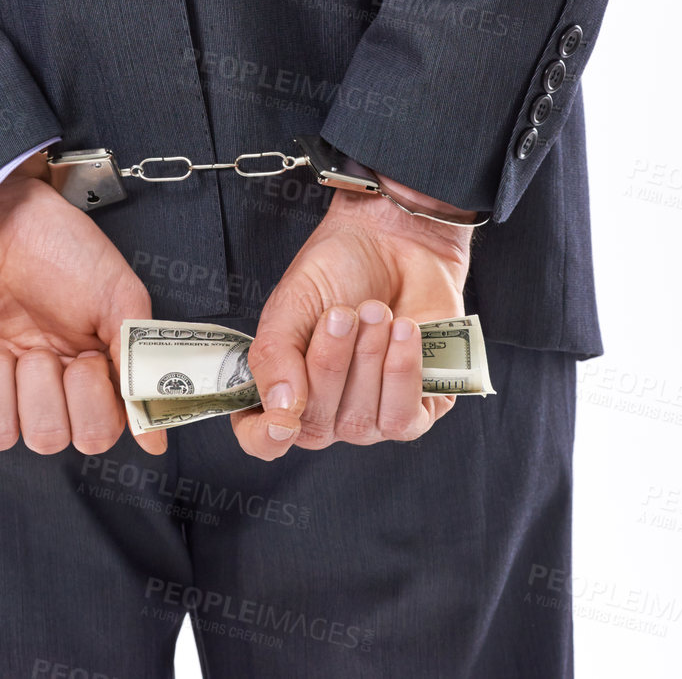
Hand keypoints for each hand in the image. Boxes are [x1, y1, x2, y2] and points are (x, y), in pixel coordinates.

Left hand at [0, 154, 164, 457]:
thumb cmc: (57, 244)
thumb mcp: (117, 295)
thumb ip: (138, 363)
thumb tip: (155, 438)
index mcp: (83, 373)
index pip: (94, 434)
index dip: (91, 409)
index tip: (87, 363)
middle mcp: (38, 386)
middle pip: (46, 439)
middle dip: (44, 391)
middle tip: (40, 348)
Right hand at [232, 172, 477, 458]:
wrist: (394, 241)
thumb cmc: (335, 272)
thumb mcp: (289, 305)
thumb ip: (275, 358)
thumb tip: (281, 409)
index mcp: (282, 391)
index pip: (263, 440)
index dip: (267, 438)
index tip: (282, 421)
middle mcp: (325, 414)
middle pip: (318, 426)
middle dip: (331, 363)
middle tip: (343, 313)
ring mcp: (371, 417)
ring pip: (363, 422)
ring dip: (369, 359)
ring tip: (376, 310)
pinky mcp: (418, 408)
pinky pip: (405, 419)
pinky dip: (403, 373)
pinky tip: (405, 331)